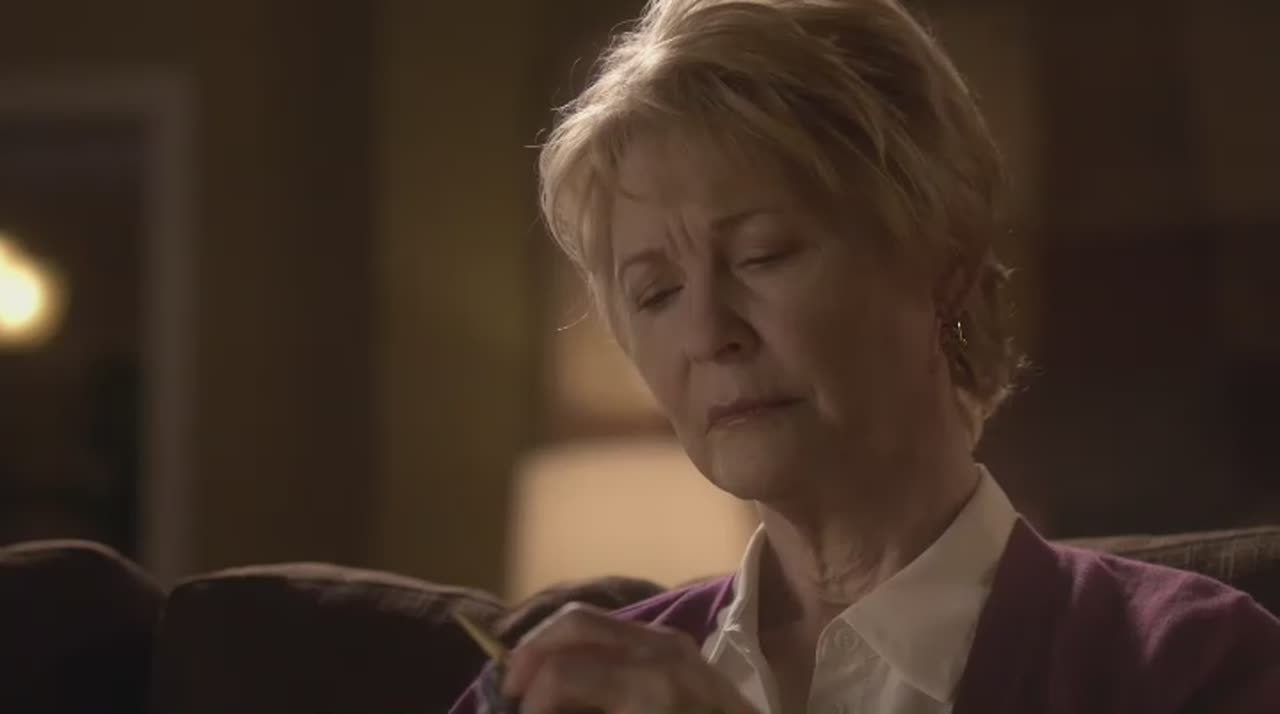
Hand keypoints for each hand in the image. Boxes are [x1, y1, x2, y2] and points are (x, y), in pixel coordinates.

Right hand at [501, 602, 759, 713]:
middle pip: (573, 623)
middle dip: (531, 655)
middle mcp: (660, 650)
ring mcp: (673, 641)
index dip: (530, 701)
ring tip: (537, 685)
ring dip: (555, 647)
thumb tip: (536, 709)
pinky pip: (616, 630)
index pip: (563, 672)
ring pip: (592, 620)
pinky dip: (585, 647)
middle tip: (513, 693)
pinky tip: (575, 677)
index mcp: (649, 687)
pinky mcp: (679, 644)